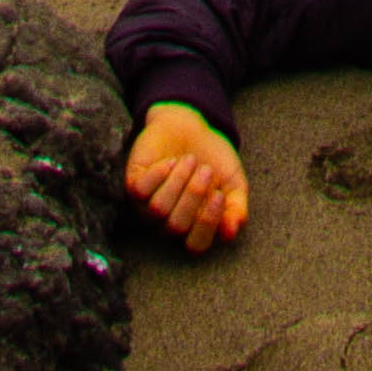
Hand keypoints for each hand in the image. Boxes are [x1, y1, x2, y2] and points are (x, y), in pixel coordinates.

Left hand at [125, 104, 249, 254]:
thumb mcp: (233, 182)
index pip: (196, 244)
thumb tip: (232, 231)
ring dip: (178, 180)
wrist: (191, 126)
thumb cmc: (213, 158)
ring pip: (159, 208)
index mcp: (193, 226)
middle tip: (205, 169)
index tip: (219, 195)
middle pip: (176, 226)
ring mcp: (149, 205)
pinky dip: (160, 173)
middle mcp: (168, 221)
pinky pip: (142, 190)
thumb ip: (236, 207)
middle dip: (194, 195)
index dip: (207, 224)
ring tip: (189, 159)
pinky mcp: (135, 184)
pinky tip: (171, 160)